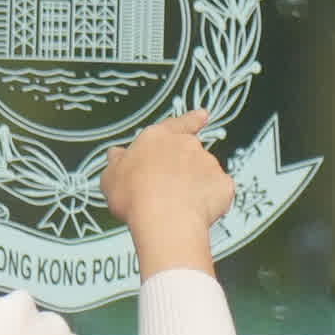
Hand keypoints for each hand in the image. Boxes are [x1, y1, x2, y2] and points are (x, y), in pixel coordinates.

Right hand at [102, 114, 236, 276]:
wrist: (163, 218)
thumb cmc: (135, 196)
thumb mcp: (111, 176)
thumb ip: (117, 161)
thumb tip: (116, 155)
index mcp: (158, 137)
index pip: (178, 123)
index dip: (191, 119)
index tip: (202, 115)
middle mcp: (186, 144)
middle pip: (189, 153)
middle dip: (183, 168)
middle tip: (168, 189)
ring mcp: (208, 163)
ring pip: (205, 173)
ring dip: (196, 185)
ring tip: (177, 205)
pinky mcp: (223, 184)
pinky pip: (219, 192)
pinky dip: (211, 201)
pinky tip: (196, 211)